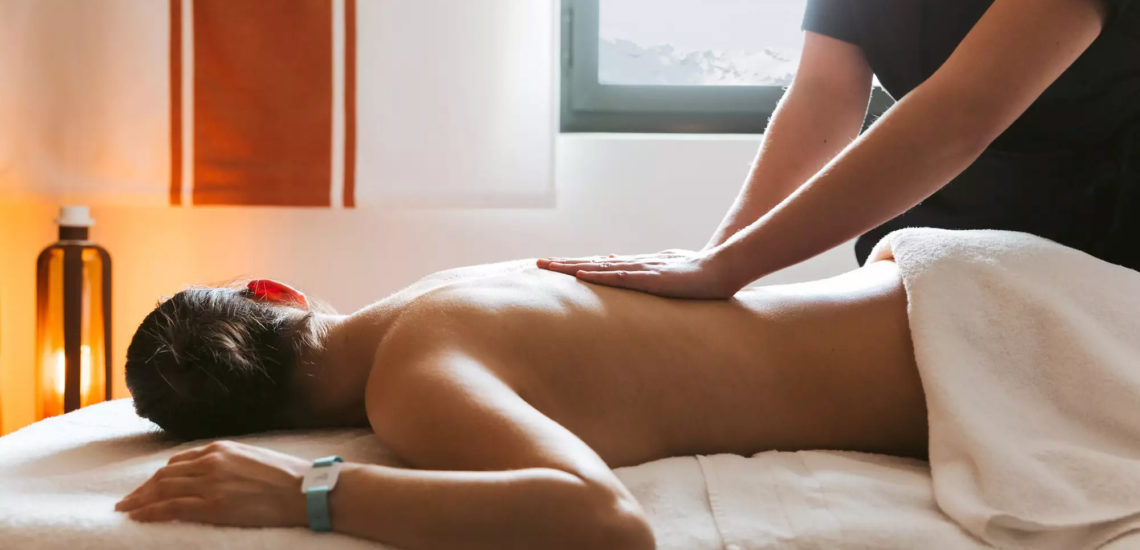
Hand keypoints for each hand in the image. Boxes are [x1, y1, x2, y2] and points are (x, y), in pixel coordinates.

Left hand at [115, 441, 309, 527]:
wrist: (305, 489)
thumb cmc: (288, 476)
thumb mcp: (254, 458)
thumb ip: (230, 463)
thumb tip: (218, 474)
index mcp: (221, 449)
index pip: (179, 461)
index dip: (159, 475)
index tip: (149, 486)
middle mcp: (211, 462)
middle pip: (165, 475)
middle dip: (142, 489)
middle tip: (127, 502)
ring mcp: (210, 483)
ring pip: (162, 490)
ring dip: (140, 500)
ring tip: (126, 510)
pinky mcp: (213, 505)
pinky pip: (171, 508)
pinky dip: (150, 512)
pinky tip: (138, 517)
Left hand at [537, 248, 743, 298]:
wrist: (722, 269)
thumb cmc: (696, 275)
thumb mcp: (663, 275)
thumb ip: (640, 273)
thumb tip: (617, 265)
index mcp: (635, 267)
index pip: (597, 266)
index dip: (573, 266)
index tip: (550, 267)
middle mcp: (634, 265)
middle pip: (591, 264)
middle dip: (563, 265)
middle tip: (537, 263)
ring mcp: (642, 270)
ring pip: (600, 268)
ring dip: (573, 268)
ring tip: (550, 267)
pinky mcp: (653, 279)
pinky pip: (622, 278)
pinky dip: (600, 277)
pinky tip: (583, 275)